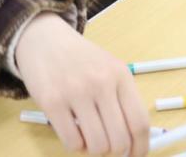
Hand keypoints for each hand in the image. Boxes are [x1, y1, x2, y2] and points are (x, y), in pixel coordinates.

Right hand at [16, 13, 148, 155]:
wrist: (44, 40)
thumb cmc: (81, 60)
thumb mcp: (109, 70)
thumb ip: (123, 100)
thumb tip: (135, 141)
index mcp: (121, 75)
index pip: (139, 122)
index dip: (140, 147)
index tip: (136, 156)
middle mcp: (101, 83)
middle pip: (119, 139)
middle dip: (116, 152)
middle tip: (108, 147)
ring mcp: (75, 92)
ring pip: (97, 146)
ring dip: (95, 150)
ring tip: (89, 136)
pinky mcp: (52, 102)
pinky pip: (72, 143)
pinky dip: (76, 145)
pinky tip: (73, 131)